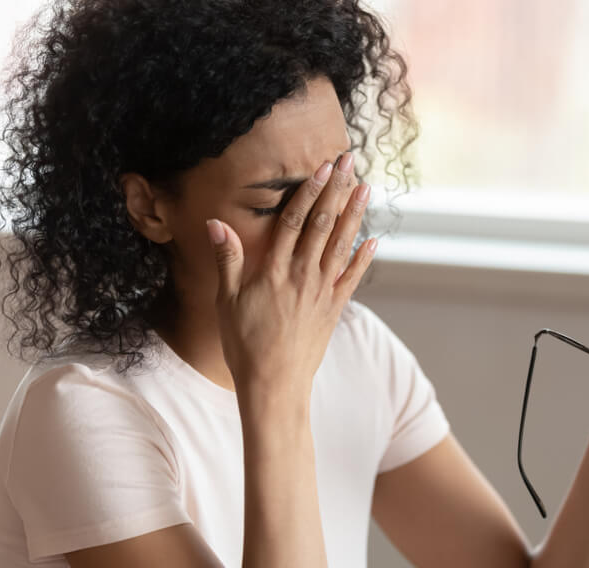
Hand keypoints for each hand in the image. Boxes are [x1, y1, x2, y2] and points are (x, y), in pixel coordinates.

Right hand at [206, 152, 376, 394]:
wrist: (274, 384)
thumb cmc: (244, 344)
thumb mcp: (227, 301)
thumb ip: (227, 259)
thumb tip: (215, 223)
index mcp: (274, 271)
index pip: (294, 221)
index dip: (309, 192)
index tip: (322, 168)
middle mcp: (302, 276)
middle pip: (322, 224)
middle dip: (337, 190)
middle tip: (350, 161)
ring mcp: (322, 292)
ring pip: (341, 244)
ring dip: (354, 214)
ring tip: (366, 188)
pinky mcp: (333, 309)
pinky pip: (352, 278)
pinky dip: (364, 258)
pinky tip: (373, 239)